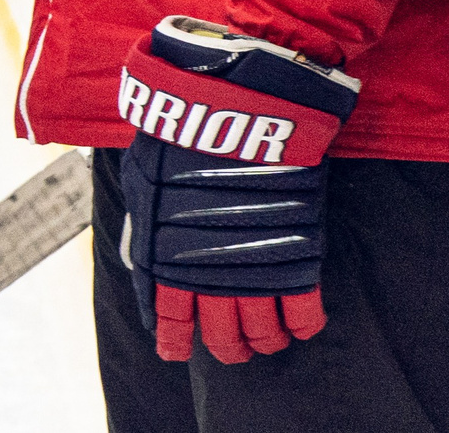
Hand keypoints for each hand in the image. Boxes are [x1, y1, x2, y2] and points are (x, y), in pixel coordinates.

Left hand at [114, 16, 360, 364]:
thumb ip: (147, 222)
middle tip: (232, 345)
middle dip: (226, 345)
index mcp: (169, 251)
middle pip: (220, 330)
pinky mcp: (293, 246)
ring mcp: (253, 259)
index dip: (176, 339)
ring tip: (266, 339)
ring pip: (260, 327)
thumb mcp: (144, 176)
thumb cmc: (180, 126)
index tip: (176, 351)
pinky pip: (302, 304)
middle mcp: (210, 266)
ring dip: (263, 340)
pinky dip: (303, 323)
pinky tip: (302, 326)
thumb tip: (145, 258)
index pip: (172, 314)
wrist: (231, 96)